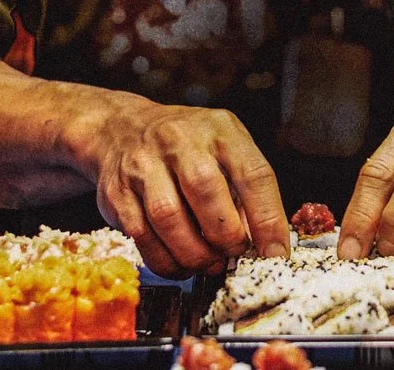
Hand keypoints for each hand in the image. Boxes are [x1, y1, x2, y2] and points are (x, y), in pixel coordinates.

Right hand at [73, 93, 289, 277]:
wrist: (121, 129)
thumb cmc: (185, 144)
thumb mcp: (223, 146)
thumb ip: (242, 187)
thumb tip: (260, 243)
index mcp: (219, 129)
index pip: (253, 173)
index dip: (268, 219)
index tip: (275, 252)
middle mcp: (180, 140)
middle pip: (207, 191)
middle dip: (225, 236)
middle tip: (233, 255)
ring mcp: (145, 164)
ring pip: (170, 218)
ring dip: (195, 254)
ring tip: (208, 263)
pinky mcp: (118, 192)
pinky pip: (143, 237)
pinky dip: (166, 261)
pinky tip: (180, 264)